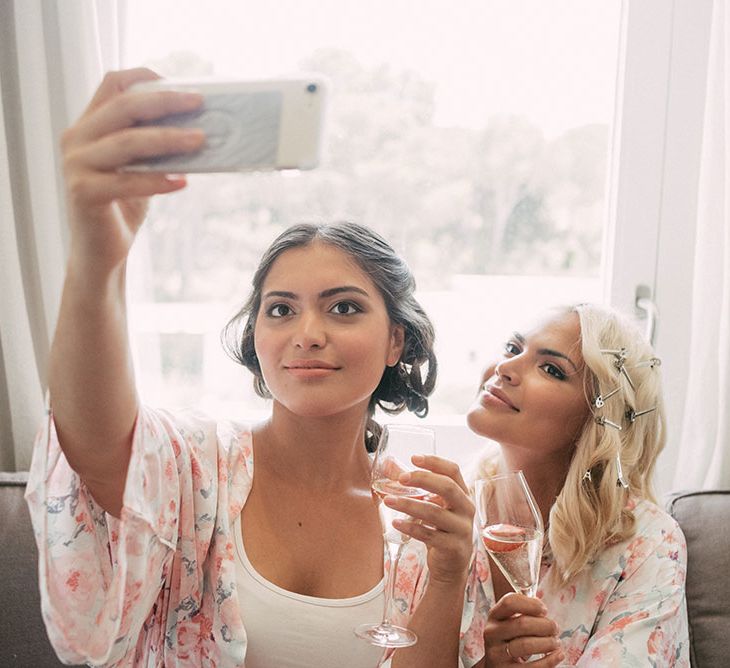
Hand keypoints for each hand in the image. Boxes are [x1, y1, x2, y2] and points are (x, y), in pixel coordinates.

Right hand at [61, 68, 204, 273]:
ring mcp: (76, 165)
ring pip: (127, 142)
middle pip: (123, 107)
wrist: (101, 251)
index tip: (180, 83)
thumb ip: (154, 145)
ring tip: (200, 140)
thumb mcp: (139, 167)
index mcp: (88, 126)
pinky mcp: (83, 192)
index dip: (144, 78)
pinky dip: (158, 181)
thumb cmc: (124, 205)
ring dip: (169, 139)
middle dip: (165, 102)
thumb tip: (198, 128)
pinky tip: (182, 182)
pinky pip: (127, 182)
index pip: (112, 86)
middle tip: (199, 103)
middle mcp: (76, 139)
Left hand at [384, 455, 474, 584]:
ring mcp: (462, 529)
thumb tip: (388, 464)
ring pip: (435, 512)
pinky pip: (430, 535)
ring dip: (409, 505)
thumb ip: (413, 485)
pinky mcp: (453, 548)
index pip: (453, 471)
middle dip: (422, 480)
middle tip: (401, 479)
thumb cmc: (439, 528)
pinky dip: (411, 527)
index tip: (413, 458)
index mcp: (463, 494)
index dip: (434, 462)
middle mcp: (466, 509)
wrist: (450, 565)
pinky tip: (396, 523)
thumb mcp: (431, 504)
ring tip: (388, 500)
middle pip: (447, 488)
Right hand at [483, 593, 563, 665]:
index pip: (509, 602)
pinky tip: (558, 655)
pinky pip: (532, 667)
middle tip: (554, 628)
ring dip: (547, 642)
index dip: (531, 604)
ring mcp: (497, 654)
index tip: (544, 610)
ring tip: (555, 642)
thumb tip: (543, 610)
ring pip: (526, 645)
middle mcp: (492, 633)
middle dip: (545, 625)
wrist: (497, 665)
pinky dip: (550, 660)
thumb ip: (522, 612)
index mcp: (494, 616)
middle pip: (522, 624)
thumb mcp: (509, 622)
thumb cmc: (510, 639)